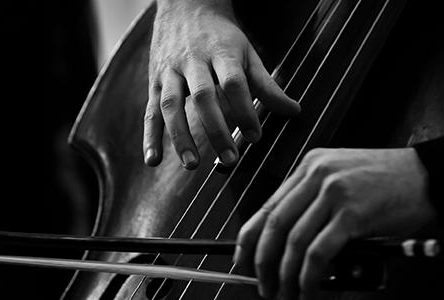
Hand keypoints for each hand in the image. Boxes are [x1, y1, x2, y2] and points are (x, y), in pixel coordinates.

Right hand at [144, 0, 300, 168]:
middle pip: (203, 96)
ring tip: (192, 164)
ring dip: (180, 136)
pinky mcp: (154, 81)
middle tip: (230, 160)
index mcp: (221, 52)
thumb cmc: (221, 36)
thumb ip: (267, 86)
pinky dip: (149, 137)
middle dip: (215, 129)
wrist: (186, 6)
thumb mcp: (247, 54)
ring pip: (171, 104)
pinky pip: (150, 110)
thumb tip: (294, 112)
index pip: (233, 83)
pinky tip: (153, 160)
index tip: (255, 136)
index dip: (244, 110)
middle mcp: (193, 61)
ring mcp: (170, 71)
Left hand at [234, 148, 434, 298]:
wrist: (429, 175)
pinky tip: (309, 289)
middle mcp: (317, 175)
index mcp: (310, 166)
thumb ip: (314, 203)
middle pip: (275, 225)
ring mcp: (334, 193)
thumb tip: (288, 244)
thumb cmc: (390, 181)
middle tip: (262, 284)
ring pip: (294, 242)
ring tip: (285, 293)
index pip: (268, 205)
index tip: (242, 259)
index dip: (250, 238)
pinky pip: (318, 253)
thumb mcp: (342, 179)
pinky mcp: (352, 214)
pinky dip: (309, 277)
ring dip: (285, 275)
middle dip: (263, 262)